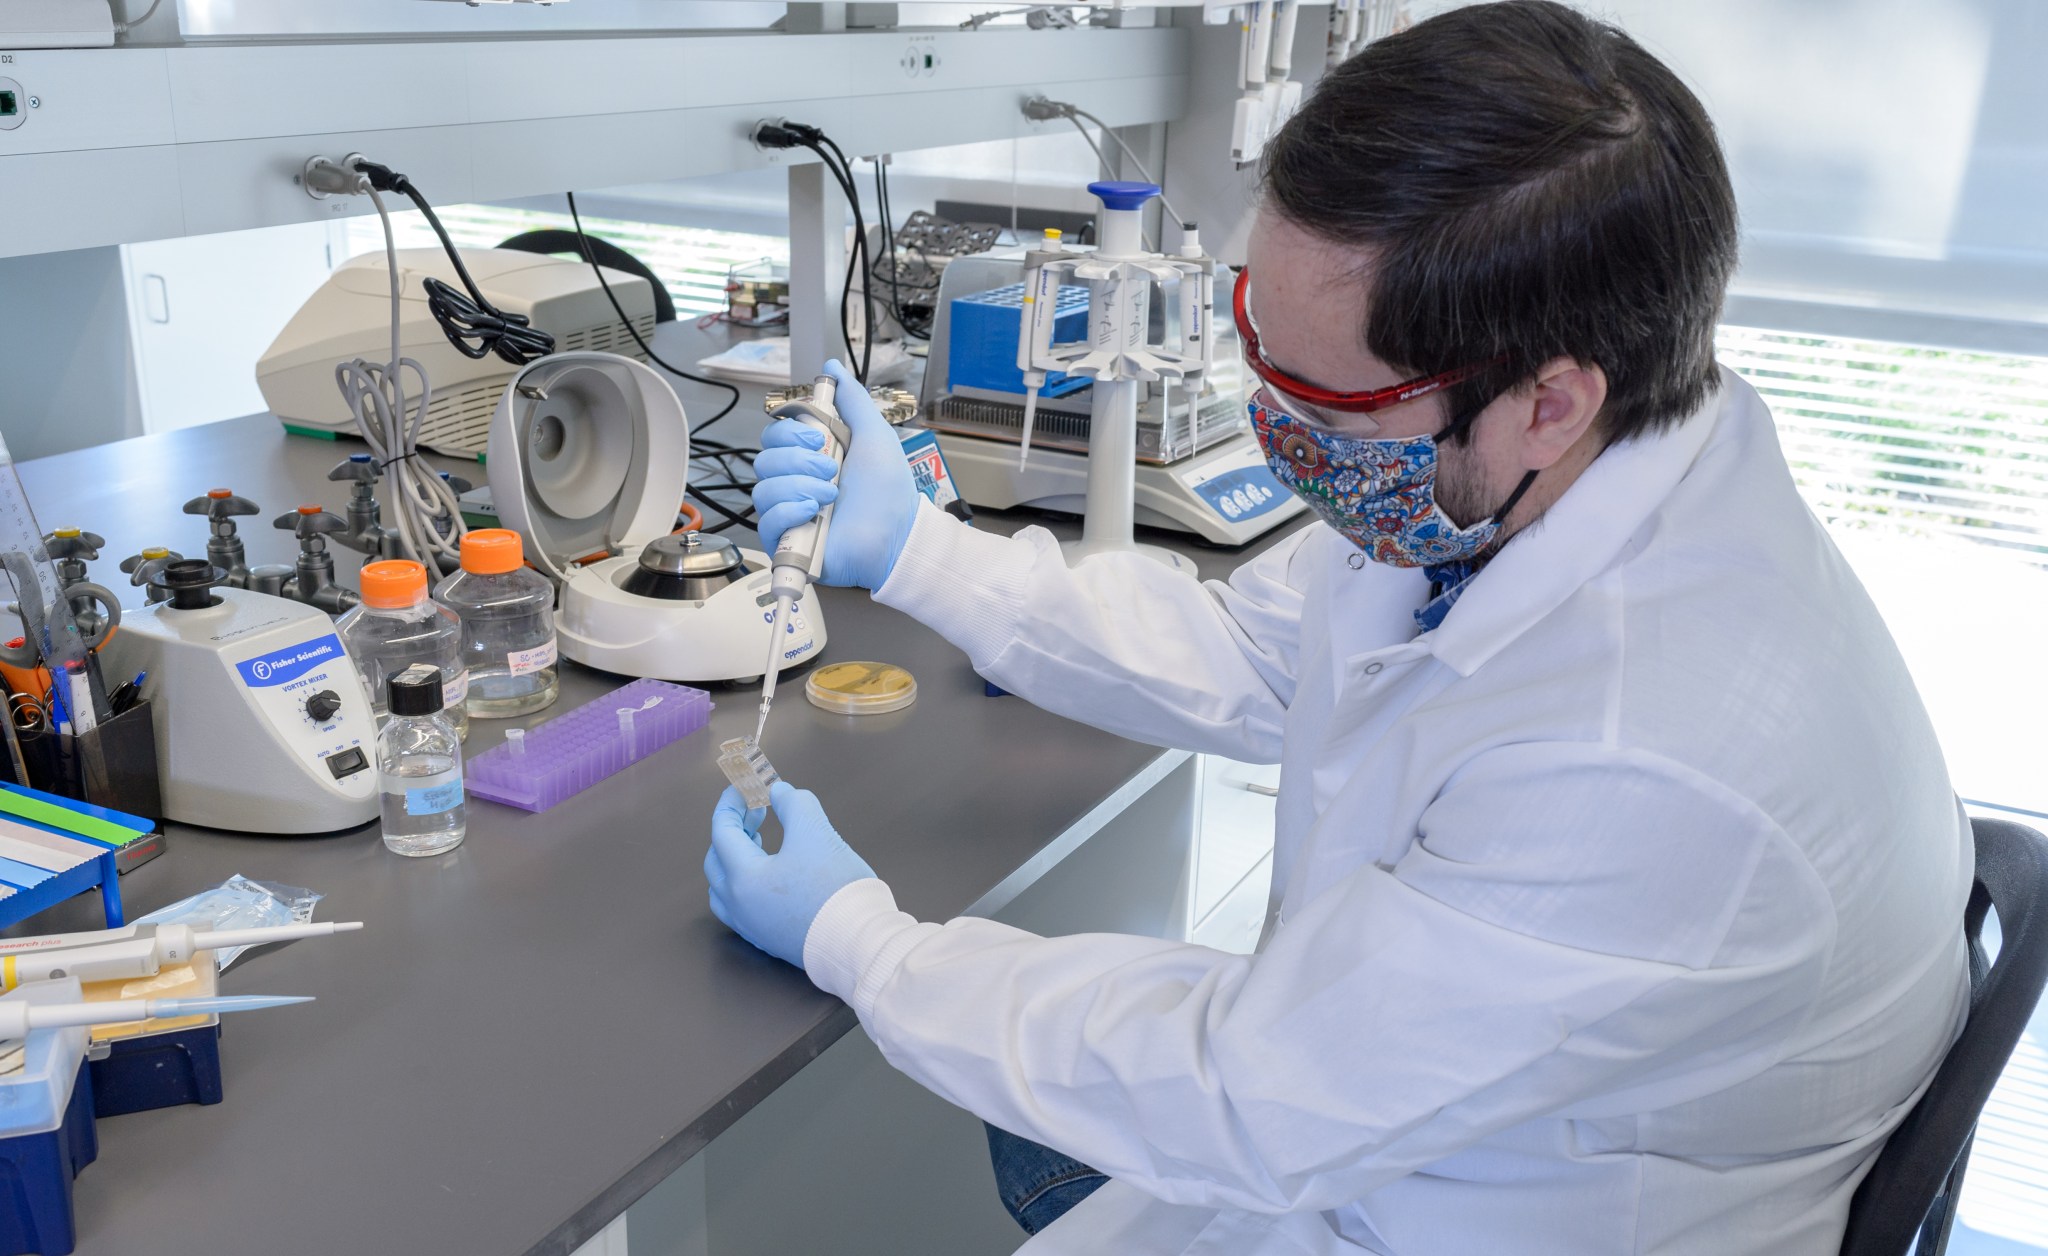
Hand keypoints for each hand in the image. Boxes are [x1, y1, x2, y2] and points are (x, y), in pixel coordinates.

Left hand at [705, 780, 877, 968]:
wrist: (858, 943)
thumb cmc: (834, 887)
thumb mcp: (816, 832)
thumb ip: (795, 804)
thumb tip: (780, 793)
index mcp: (742, 878)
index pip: (722, 832)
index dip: (731, 804)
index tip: (744, 788)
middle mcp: (739, 906)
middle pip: (717, 861)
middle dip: (732, 831)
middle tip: (757, 813)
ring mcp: (753, 927)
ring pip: (725, 889)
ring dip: (734, 860)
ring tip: (758, 844)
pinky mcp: (770, 940)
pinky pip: (742, 907)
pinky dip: (746, 883)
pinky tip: (771, 876)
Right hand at [751, 359, 919, 589]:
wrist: (897, 533)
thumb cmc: (888, 489)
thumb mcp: (874, 434)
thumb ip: (852, 399)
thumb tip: (831, 367)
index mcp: (809, 457)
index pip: (774, 435)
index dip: (789, 432)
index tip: (818, 436)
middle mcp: (795, 482)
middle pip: (764, 459)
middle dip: (798, 460)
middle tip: (830, 469)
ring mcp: (789, 512)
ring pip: (764, 488)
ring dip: (800, 487)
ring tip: (831, 496)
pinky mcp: (786, 540)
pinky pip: (767, 520)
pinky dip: (789, 511)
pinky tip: (814, 513)